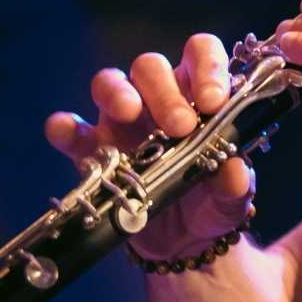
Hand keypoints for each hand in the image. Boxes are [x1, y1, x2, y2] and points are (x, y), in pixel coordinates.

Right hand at [45, 34, 253, 259]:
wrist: (182, 247)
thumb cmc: (211, 205)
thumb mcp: (230, 200)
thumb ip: (235, 186)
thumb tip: (235, 170)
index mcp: (198, 97)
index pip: (201, 54)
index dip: (207, 67)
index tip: (213, 101)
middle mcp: (157, 100)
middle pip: (151, 67)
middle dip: (164, 91)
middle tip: (180, 126)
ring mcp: (120, 122)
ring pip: (110, 83)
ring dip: (117, 93)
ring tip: (128, 114)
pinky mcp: (91, 152)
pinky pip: (71, 130)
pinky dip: (65, 127)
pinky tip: (67, 132)